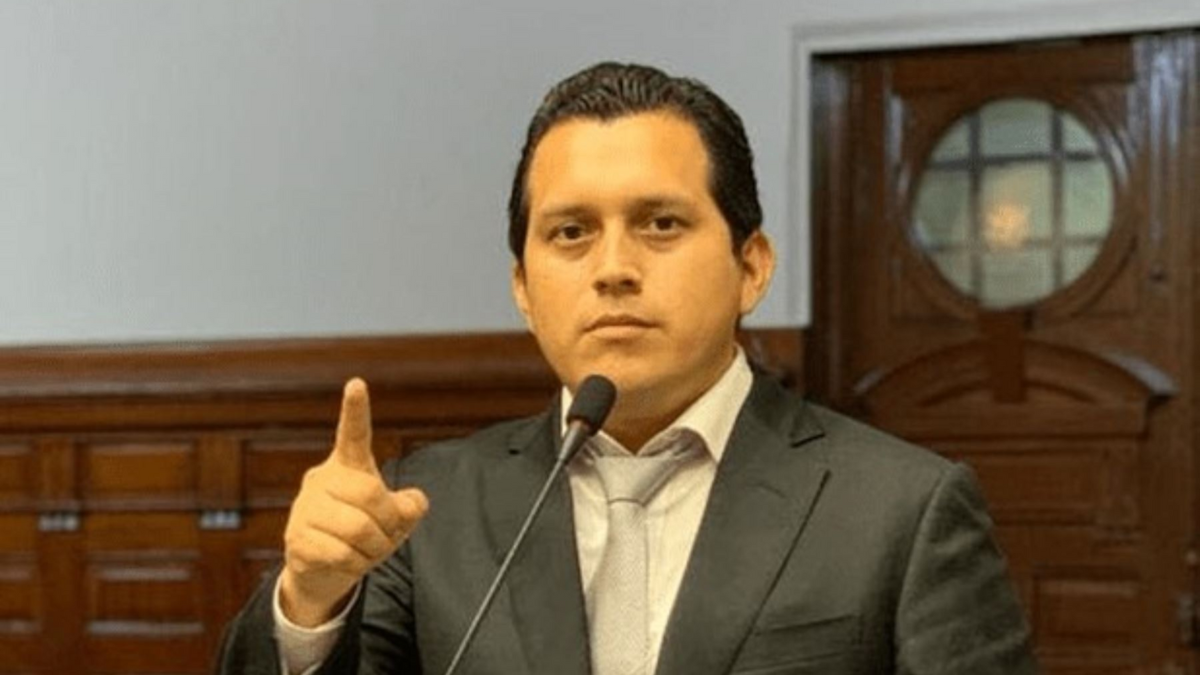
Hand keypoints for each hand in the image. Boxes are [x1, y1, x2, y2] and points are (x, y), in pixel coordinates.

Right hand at [279, 378, 428, 626]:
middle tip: (388, 538)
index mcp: (347, 467)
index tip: (357, 384)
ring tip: (367, 552)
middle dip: (389, 524)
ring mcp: (305, 508)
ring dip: (375, 549)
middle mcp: (322, 479)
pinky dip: (356, 565)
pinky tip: (348, 562)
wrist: (321, 573)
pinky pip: (341, 553)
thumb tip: (415, 502)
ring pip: (357, 529)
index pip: (353, 434)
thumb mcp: (393, 519)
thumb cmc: (361, 535)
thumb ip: (409, 507)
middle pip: (370, 494)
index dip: (355, 410)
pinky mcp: (296, 538)